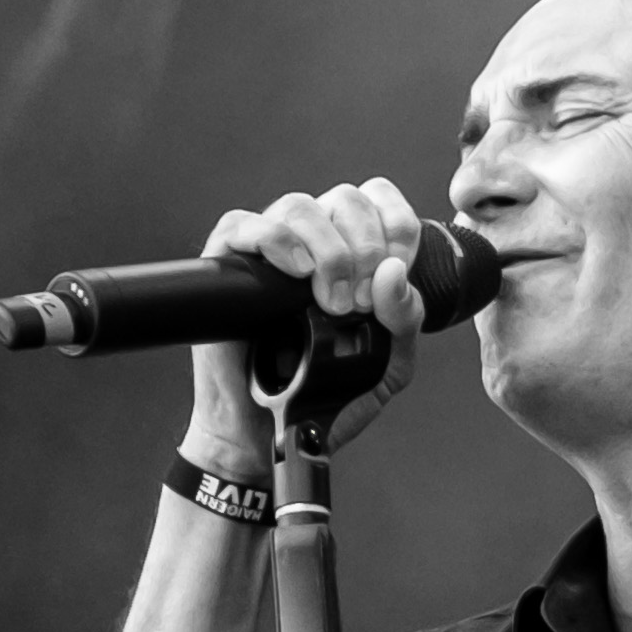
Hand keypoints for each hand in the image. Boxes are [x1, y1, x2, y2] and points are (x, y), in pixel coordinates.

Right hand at [185, 180, 430, 464]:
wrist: (268, 432)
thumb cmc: (324, 395)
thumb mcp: (388, 363)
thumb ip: (404, 319)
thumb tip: (394, 272)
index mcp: (354, 251)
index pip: (379, 200)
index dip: (396, 226)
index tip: (396, 273)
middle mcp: (313, 241)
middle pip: (345, 199)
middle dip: (365, 247)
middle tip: (360, 303)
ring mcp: (269, 250)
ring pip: (299, 206)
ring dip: (327, 250)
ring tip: (332, 301)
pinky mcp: (226, 263)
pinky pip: (243, 224)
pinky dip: (274, 240)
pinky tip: (296, 272)